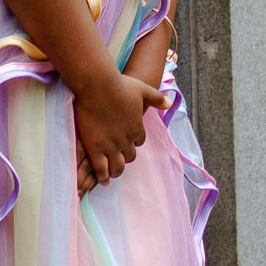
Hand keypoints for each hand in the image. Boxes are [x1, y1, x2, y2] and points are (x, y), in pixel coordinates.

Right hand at [73, 71, 164, 186]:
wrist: (98, 86)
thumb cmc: (120, 85)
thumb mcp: (143, 89)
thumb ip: (157, 98)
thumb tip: (169, 103)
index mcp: (137, 128)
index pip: (139, 141)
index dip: (133, 143)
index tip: (127, 143)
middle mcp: (126, 139)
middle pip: (129, 157)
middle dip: (124, 159)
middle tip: (117, 162)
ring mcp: (111, 145)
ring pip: (116, 167)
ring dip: (115, 172)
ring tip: (110, 177)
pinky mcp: (95, 148)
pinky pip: (101, 168)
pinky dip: (102, 176)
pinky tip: (101, 180)